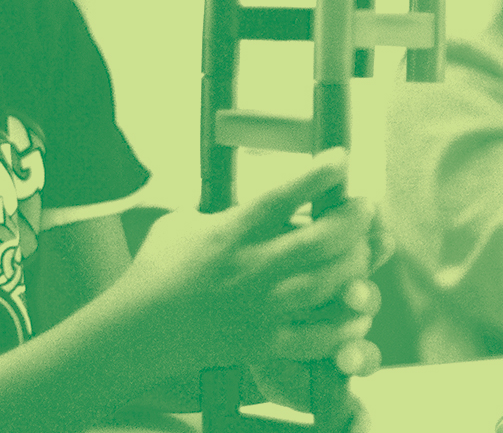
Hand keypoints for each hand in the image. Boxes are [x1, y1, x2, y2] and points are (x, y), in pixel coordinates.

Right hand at [124, 149, 377, 370]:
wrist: (136, 331)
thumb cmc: (158, 270)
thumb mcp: (184, 222)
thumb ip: (225, 208)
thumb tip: (260, 195)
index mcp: (229, 234)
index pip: (278, 198)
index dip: (315, 176)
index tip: (342, 158)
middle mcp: (248, 269)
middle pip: (317, 241)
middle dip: (352, 220)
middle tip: (365, 208)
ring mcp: (258, 309)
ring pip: (324, 285)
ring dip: (355, 266)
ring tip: (364, 252)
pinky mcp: (262, 343)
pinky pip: (316, 338)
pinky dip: (344, 327)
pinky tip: (358, 313)